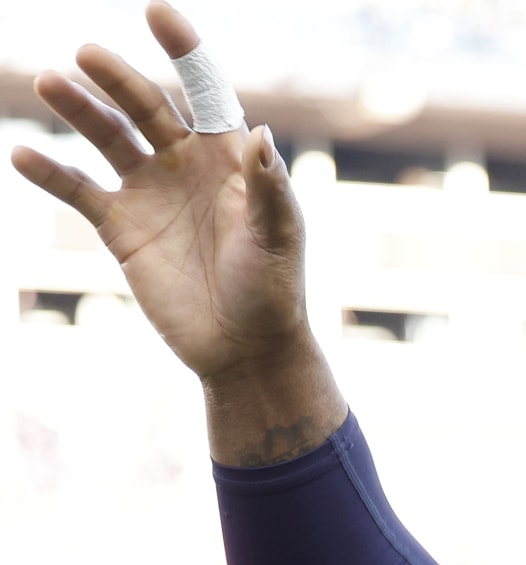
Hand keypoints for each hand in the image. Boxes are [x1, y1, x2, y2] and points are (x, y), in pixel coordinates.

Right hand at [10, 2, 307, 383]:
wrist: (244, 349)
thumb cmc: (274, 291)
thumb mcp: (278, 238)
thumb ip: (268, 189)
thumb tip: (260, 134)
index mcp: (231, 158)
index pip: (205, 92)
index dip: (185, 50)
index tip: (155, 11)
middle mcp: (186, 165)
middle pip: (146, 105)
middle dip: (118, 77)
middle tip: (87, 54)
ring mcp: (150, 193)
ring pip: (106, 137)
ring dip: (78, 109)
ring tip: (49, 82)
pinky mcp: (121, 228)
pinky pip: (78, 190)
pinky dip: (51, 172)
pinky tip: (24, 153)